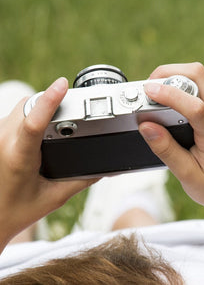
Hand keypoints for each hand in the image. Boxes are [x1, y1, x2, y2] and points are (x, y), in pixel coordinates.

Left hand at [0, 78, 97, 248]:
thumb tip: (103, 169)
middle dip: (51, 103)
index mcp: (19, 157)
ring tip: (58, 125)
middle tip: (71, 114)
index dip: (49, 100)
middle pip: (28, 105)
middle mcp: (3, 142)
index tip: (62, 84)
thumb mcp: (55, 197)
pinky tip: (42, 132)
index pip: (34, 122)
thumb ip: (82, 181)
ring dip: (41, 108)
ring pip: (21, 107)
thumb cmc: (17, 211)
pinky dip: (32, 115)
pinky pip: (16, 115)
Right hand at [139, 63, 203, 213]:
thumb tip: (146, 126)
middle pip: (198, 75)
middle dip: (168, 72)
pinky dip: (181, 85)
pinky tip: (169, 101)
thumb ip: (166, 149)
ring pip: (199, 77)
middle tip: (148, 87)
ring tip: (155, 94)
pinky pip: (200, 86)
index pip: (194, 106)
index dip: (169, 94)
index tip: (147, 91)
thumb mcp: (187, 175)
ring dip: (174, 77)